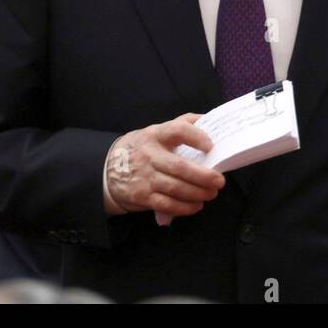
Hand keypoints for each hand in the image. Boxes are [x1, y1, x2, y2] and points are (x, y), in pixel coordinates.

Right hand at [104, 113, 224, 217]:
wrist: (108, 169)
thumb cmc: (143, 148)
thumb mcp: (157, 130)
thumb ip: (184, 123)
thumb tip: (210, 119)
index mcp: (156, 135)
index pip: (178, 130)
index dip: (196, 137)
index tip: (211, 146)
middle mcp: (150, 155)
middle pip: (179, 167)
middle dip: (203, 176)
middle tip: (219, 181)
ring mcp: (145, 177)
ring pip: (175, 188)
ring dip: (198, 193)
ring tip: (211, 193)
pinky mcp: (142, 196)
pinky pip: (167, 205)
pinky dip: (185, 208)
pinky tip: (196, 205)